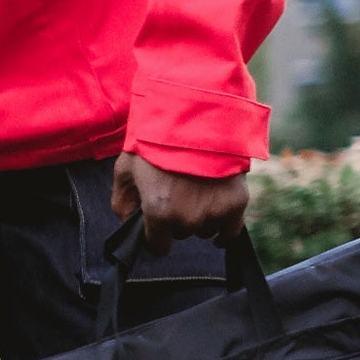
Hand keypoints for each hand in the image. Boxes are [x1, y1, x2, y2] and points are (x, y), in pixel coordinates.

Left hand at [111, 152, 249, 256]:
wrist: (197, 113)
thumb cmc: (156, 140)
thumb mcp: (125, 171)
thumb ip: (123, 205)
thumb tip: (129, 224)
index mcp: (158, 213)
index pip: (158, 246)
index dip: (155, 234)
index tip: (156, 222)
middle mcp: (187, 218)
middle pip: (182, 233)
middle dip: (177, 218)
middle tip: (178, 191)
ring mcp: (214, 211)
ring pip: (204, 230)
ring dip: (201, 218)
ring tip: (197, 191)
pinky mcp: (237, 202)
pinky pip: (231, 231)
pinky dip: (224, 231)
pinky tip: (219, 232)